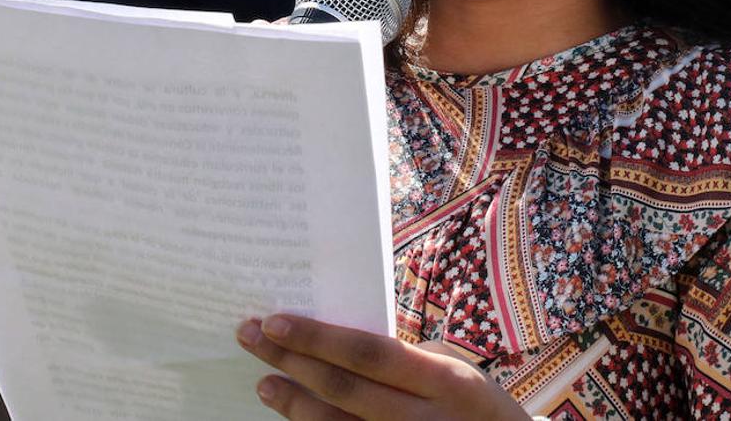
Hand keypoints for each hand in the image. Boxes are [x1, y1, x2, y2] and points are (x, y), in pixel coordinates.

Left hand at [236, 314, 530, 419]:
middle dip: (291, 362)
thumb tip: (345, 343)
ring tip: (264, 384)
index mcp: (444, 381)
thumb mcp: (459, 375)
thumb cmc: (479, 410)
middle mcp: (424, 420)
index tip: (276, 320)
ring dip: (294, 406)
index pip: (368, 353)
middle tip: (251, 338)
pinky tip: (294, 420)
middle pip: (343, 389)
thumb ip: (408, 362)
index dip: (317, 338)